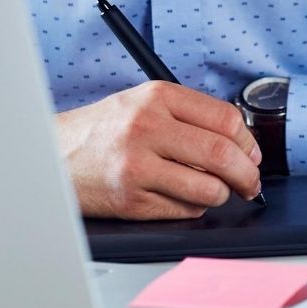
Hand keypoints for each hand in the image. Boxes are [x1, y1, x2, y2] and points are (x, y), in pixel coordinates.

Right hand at [56, 82, 263, 219]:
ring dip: (222, 195)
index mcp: (157, 97)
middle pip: (223, 154)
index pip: (226, 119)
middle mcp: (147, 128)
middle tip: (251, 182)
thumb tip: (241, 143)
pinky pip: (184, 209)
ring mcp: (138, 166)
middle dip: (247, 174)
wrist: (54, 154)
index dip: (248, 142)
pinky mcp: (131, 199)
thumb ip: (188, 116)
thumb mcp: (143, 104)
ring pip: (208, 188)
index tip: (252, 154)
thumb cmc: (104, 130)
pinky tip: (182, 197)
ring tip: (216, 191)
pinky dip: (194, 207)